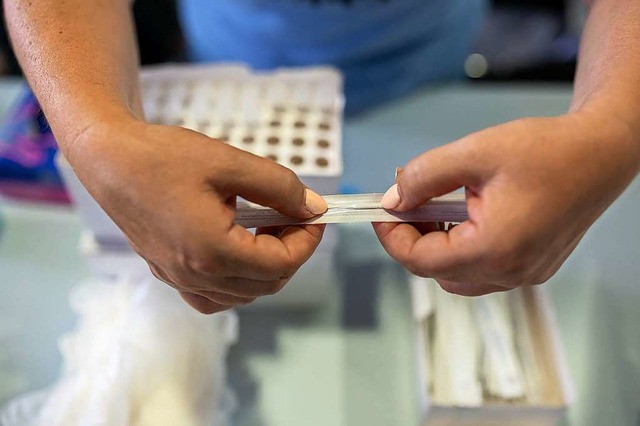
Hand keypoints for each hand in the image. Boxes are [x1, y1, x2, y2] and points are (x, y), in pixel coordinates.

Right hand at [68, 119, 326, 312]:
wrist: (109, 160)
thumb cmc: (165, 156)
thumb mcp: (231, 162)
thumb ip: (280, 188)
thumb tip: (314, 208)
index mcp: (213, 252)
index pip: (280, 264)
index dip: (307, 241)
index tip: (315, 216)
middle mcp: (196, 276)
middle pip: (266, 284)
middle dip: (291, 253)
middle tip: (293, 218)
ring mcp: (179, 279)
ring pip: (243, 295)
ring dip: (266, 268)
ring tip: (267, 229)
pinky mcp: (168, 274)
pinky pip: (213, 297)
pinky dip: (237, 281)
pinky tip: (238, 250)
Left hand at [374, 111, 639, 295]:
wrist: (601, 153)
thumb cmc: (544, 149)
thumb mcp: (473, 153)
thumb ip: (424, 177)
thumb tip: (393, 200)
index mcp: (493, 249)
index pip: (420, 261)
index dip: (391, 237)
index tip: (380, 211)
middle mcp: (510, 273)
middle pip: (437, 271)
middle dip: (413, 239)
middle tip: (409, 203)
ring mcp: (525, 275)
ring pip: (459, 275)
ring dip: (437, 246)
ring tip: (436, 206)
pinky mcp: (534, 268)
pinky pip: (483, 270)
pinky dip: (462, 249)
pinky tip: (465, 215)